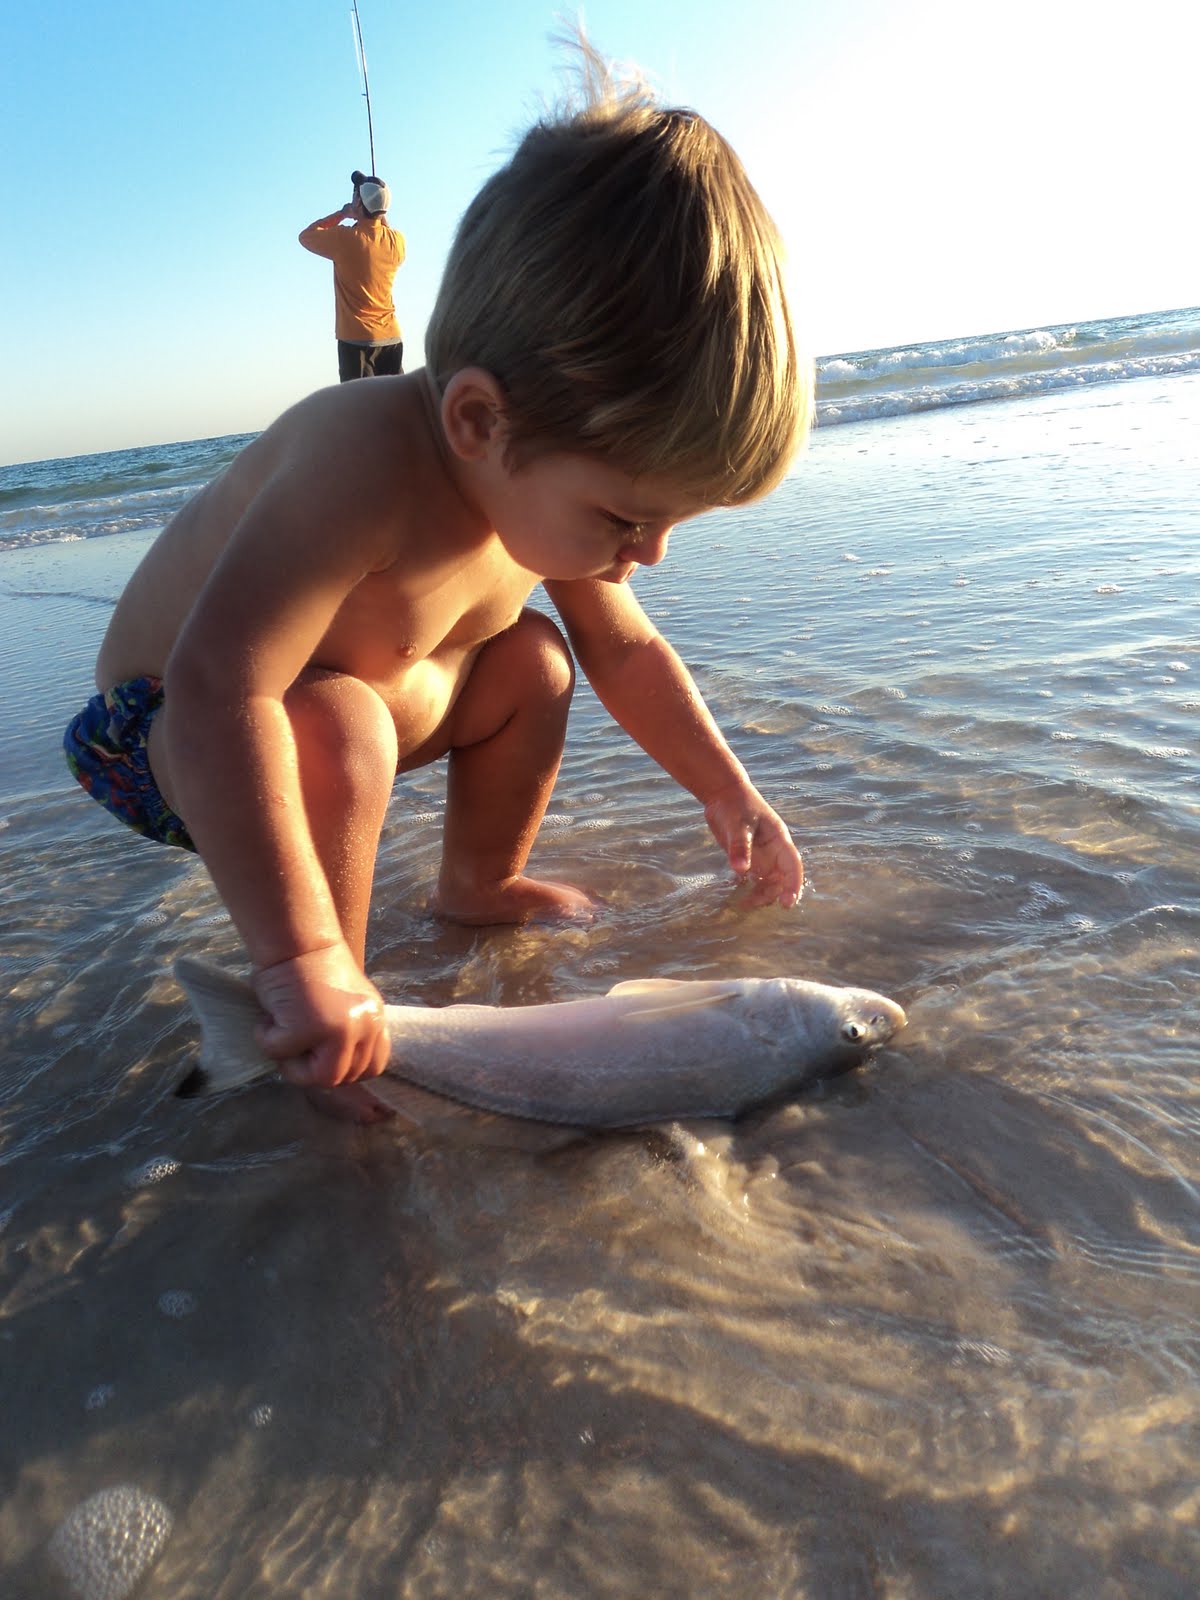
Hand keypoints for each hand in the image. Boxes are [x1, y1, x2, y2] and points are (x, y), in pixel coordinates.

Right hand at [252, 943, 389, 1088]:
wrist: (295, 939)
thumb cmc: (310, 968)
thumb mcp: (344, 1005)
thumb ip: (347, 1033)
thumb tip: (331, 1069)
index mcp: (374, 1019)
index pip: (373, 1067)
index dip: (344, 1071)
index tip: (319, 1060)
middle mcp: (365, 1025)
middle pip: (342, 1077)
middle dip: (311, 1070)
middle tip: (291, 1047)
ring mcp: (341, 1029)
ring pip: (318, 1077)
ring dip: (292, 1064)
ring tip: (280, 1036)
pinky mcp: (309, 1027)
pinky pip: (281, 1053)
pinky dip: (267, 1039)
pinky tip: (269, 1016)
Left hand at [703, 782, 803, 908]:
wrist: (722, 794)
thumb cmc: (735, 805)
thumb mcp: (738, 824)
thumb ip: (740, 846)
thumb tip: (741, 871)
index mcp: (779, 840)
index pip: (792, 866)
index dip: (793, 885)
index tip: (788, 903)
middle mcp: (774, 851)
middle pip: (781, 879)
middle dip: (773, 894)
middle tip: (754, 904)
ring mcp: (761, 856)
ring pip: (767, 881)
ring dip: (759, 894)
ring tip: (743, 904)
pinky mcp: (748, 858)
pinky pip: (752, 879)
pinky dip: (747, 888)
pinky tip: (736, 896)